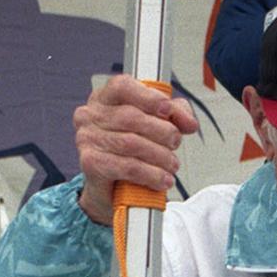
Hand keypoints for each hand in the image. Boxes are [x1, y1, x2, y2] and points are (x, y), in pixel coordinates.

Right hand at [73, 75, 198, 224]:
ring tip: (172, 165)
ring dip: (160, 156)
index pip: (122, 86)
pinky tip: (163, 179)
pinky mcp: (91, 164)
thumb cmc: (134, 152)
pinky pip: (128, 167)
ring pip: (132, 144)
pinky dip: (151, 174)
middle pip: (132, 117)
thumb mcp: (157, 126)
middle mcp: (91, 116)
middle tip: (175, 143)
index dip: (148, 97)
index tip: (168, 110)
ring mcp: (87, 139)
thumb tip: (189, 123)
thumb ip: (175, 116)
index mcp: (105, 99)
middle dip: (162, 131)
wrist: (113, 189)